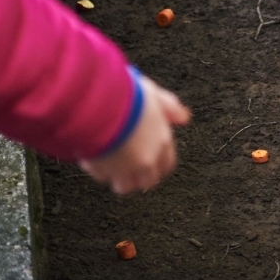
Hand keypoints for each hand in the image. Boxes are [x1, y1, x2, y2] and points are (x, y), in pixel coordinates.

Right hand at [80, 76, 190, 193]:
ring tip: (111, 162)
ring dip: (119, 177)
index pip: (167, 165)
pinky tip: (95, 154)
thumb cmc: (126, 95)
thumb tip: (184, 118)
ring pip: (125, 186)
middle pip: (148, 181)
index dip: (158, 163)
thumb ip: (169, 107)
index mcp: (162, 141)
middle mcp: (147, 159)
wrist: (100, 103)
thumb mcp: (153, 93)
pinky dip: (99, 169)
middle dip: (139, 175)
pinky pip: (102, 177)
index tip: (150, 159)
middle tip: (129, 163)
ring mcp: (126, 169)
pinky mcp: (104, 172)